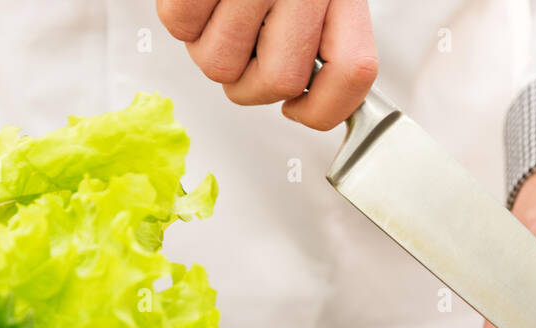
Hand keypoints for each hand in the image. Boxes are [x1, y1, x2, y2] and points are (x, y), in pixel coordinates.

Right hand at [157, 0, 377, 130]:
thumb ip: (329, 41)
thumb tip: (312, 102)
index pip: (354, 72)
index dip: (324, 109)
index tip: (300, 108)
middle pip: (278, 81)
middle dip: (251, 81)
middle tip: (246, 47)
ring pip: (220, 66)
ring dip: (212, 47)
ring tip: (221, 9)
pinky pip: (181, 27)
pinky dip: (183, 19)